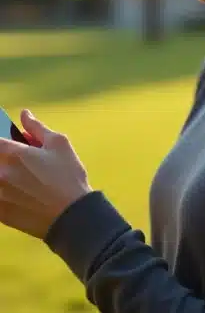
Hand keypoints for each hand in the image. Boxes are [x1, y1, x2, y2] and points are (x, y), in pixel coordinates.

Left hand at [0, 110, 91, 238]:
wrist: (72, 216)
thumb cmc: (68, 176)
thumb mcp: (59, 144)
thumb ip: (37, 127)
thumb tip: (24, 114)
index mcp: (13, 154)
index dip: (1, 141)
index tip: (6, 143)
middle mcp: (0, 173)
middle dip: (4, 156)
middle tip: (24, 163)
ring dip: (3, 175)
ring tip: (24, 178)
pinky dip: (3, 191)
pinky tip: (19, 192)